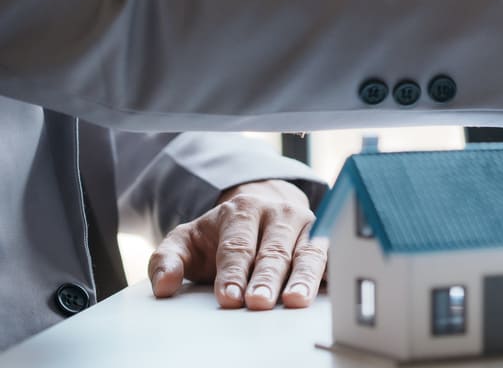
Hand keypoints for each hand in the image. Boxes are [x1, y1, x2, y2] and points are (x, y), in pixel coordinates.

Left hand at [148, 179, 326, 309]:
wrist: (264, 207)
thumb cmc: (223, 234)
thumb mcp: (188, 240)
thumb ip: (168, 260)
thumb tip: (164, 286)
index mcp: (242, 211)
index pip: (237, 245)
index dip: (233, 273)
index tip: (228, 297)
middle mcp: (278, 214)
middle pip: (273, 251)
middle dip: (266, 278)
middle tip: (258, 301)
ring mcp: (307, 226)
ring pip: (307, 252)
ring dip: (302, 277)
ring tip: (295, 300)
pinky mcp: (327, 240)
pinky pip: (332, 257)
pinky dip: (332, 273)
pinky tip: (330, 291)